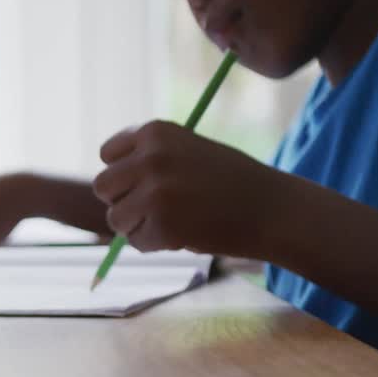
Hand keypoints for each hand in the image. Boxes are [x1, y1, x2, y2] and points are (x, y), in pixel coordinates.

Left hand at [92, 121, 284, 256]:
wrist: (274, 208)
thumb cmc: (233, 181)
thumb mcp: (188, 151)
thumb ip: (150, 159)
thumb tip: (108, 184)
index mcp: (155, 131)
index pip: (108, 154)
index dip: (123, 173)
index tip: (144, 183)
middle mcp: (150, 157)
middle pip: (103, 187)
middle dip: (123, 201)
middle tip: (154, 209)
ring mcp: (155, 192)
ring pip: (115, 218)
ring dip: (138, 226)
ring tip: (173, 222)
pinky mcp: (163, 226)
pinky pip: (137, 242)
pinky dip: (155, 245)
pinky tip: (185, 235)